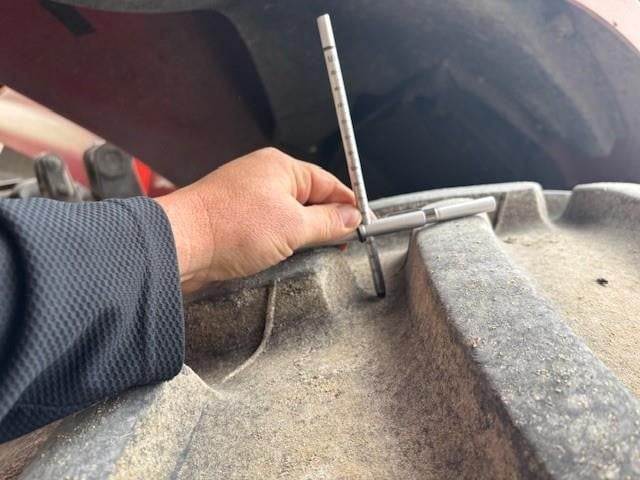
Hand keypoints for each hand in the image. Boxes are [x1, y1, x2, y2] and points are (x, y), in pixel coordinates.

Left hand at [156, 147, 360, 292]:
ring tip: (301, 252)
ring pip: (289, 218)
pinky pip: (269, 229)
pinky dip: (279, 243)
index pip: (328, 183)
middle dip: (324, 224)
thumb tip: (351, 218)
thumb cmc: (228, 226)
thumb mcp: (293, 226)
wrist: (181, 245)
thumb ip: (328, 223)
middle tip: (336, 246)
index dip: (348, 205)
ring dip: (300, 236)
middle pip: (309, 200)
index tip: (360, 226)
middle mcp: (264, 179)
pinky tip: (279, 256)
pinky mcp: (236, 221)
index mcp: (281, 168)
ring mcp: (248, 200)